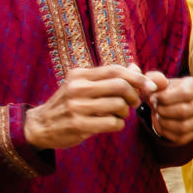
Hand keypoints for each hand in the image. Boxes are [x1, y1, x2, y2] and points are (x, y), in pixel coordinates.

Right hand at [23, 63, 148, 150]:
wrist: (40, 125)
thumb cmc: (69, 104)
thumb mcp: (83, 85)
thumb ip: (109, 77)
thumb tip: (135, 66)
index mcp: (79, 74)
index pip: (116, 70)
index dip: (138, 77)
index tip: (151, 87)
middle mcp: (77, 87)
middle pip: (121, 86)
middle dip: (134, 96)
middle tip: (133, 103)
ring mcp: (76, 106)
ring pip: (119, 105)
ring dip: (125, 112)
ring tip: (116, 114)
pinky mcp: (78, 124)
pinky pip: (113, 123)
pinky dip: (118, 124)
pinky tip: (109, 124)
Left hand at [145, 72, 192, 145]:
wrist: (162, 106)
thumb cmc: (159, 92)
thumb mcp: (154, 82)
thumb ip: (154, 79)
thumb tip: (160, 82)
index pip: (186, 93)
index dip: (166, 98)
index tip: (153, 98)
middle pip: (184, 111)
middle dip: (163, 111)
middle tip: (155, 108)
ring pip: (183, 126)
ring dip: (164, 123)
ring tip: (157, 116)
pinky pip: (181, 137)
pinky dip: (166, 133)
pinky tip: (160, 125)